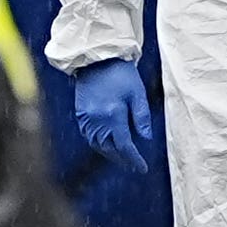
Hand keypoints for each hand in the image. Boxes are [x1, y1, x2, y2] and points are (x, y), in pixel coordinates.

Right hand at [61, 58, 161, 177]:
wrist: (97, 58)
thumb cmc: (121, 73)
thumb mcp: (137, 93)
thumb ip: (142, 117)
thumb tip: (146, 138)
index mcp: (113, 115)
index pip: (124, 146)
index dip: (134, 159)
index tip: (142, 168)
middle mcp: (97, 120)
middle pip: (109, 149)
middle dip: (122, 159)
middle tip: (133, 165)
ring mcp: (86, 117)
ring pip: (97, 144)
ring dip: (110, 154)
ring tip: (121, 157)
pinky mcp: (80, 113)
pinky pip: (88, 135)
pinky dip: (98, 143)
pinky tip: (106, 143)